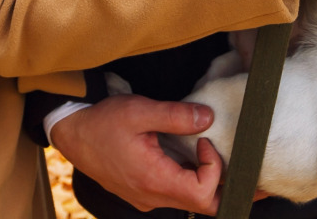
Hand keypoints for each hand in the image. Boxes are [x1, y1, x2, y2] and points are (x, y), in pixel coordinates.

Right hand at [48, 94, 222, 212]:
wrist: (72, 134)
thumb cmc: (103, 122)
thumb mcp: (139, 111)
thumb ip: (176, 115)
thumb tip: (208, 118)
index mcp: (153, 180)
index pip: (203, 194)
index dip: (215, 168)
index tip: (205, 140)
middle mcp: (152, 196)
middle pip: (203, 206)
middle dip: (227, 189)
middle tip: (245, 168)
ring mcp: (147, 197)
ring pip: (190, 202)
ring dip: (209, 184)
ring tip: (222, 159)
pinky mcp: (143, 192)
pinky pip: (175, 195)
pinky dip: (192, 181)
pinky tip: (196, 161)